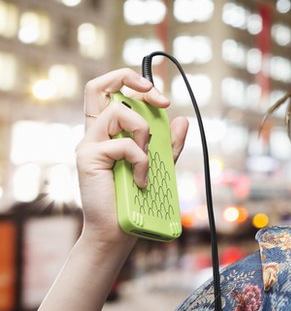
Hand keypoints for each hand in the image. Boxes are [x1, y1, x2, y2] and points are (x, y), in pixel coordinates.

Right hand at [75, 69, 188, 251]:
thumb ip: (169, 143)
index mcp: (108, 132)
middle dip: (131, 80)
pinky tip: (141, 179)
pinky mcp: (88, 157)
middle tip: (161, 99)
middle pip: (97, 85)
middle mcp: (94, 133)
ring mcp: (88, 144)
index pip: (108, 90)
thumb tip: (181, 119)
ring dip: (143, 132)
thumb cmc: (136, 198)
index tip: (162, 98)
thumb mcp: (159, 165)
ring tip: (146, 158)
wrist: (119, 230)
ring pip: (119, 111)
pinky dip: (142, 161)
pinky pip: (124, 145)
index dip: (133, 82)